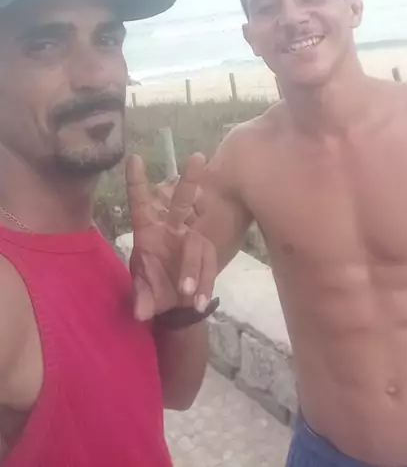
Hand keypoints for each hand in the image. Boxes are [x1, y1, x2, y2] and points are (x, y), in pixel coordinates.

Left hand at [126, 152, 216, 321]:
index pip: (140, 202)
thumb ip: (141, 299)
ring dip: (193, 270)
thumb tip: (140, 313)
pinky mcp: (205, 253)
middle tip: (197, 157)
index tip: (134, 157)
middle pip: (180, 202)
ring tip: (187, 294)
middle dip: (189, 180)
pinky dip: (204, 284)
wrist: (174, 302)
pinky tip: (200, 301)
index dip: (136, 181)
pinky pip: (208, 266)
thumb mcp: (143, 291)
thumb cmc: (152, 284)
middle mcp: (171, 228)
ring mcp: (190, 239)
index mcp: (147, 229)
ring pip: (196, 245)